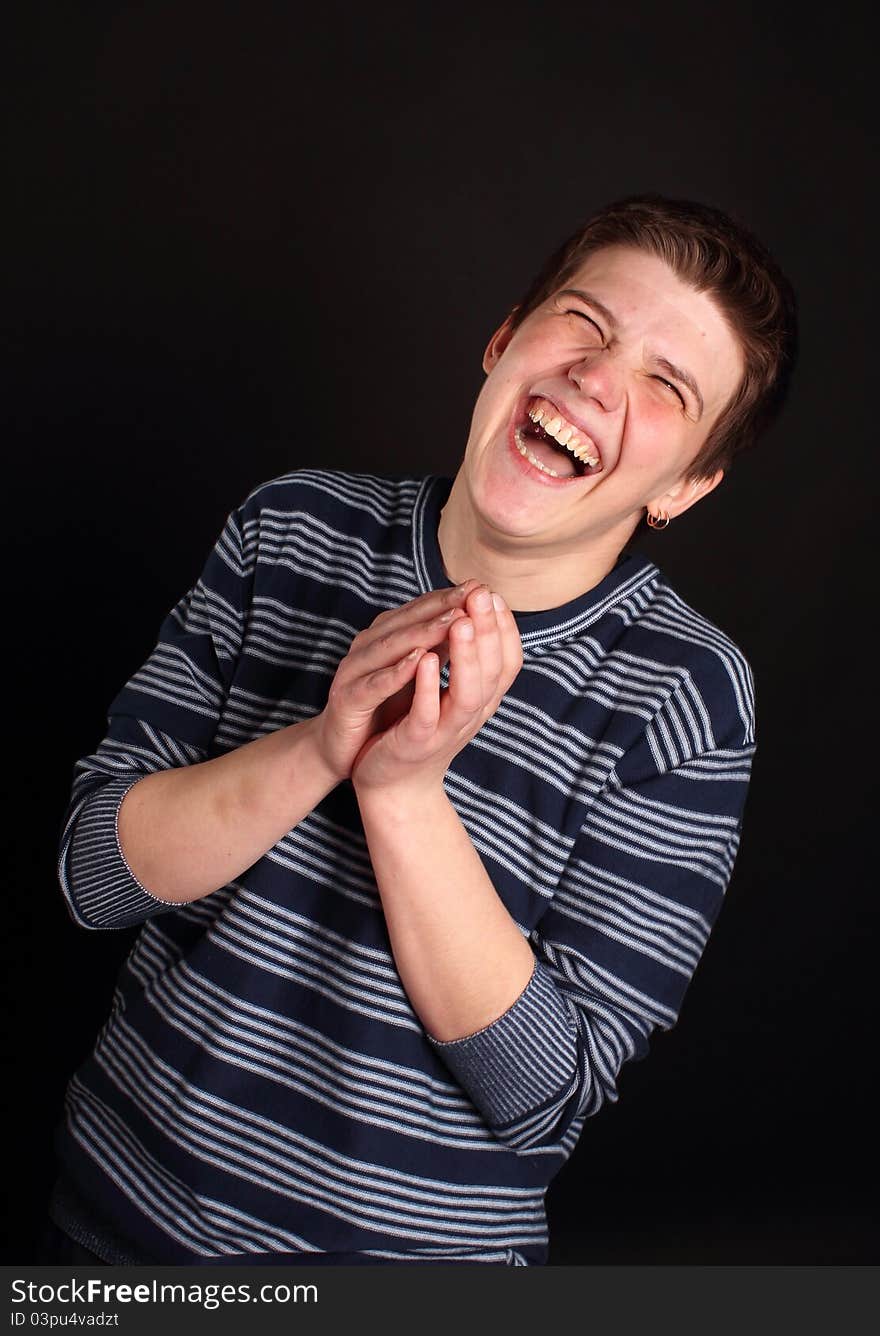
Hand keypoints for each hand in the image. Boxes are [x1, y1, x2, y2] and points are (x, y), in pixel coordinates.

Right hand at [312, 580, 483, 782]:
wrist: (344, 750)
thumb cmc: (384, 708)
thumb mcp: (417, 675)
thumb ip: (439, 648)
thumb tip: (477, 623)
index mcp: (387, 637)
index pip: (422, 610)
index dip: (452, 597)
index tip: (483, 587)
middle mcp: (369, 646)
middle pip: (408, 620)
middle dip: (443, 606)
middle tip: (473, 593)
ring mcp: (355, 670)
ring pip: (391, 646)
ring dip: (424, 632)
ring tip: (455, 620)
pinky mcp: (347, 698)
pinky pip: (374, 683)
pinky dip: (397, 672)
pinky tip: (420, 661)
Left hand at [349, 584, 522, 796]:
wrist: (393, 785)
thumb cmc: (419, 729)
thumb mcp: (449, 692)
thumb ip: (463, 659)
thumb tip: (474, 611)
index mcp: (481, 701)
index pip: (508, 662)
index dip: (505, 629)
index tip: (494, 594)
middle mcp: (471, 715)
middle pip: (493, 671)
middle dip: (489, 631)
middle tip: (483, 595)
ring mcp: (446, 731)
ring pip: (468, 693)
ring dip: (466, 656)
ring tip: (461, 621)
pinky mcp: (417, 744)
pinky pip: (428, 715)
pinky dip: (428, 687)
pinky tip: (424, 660)